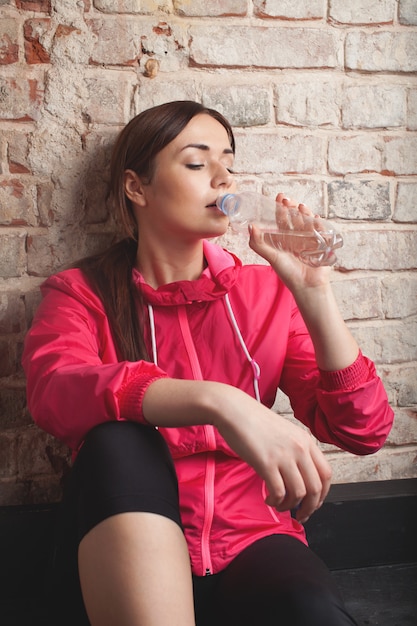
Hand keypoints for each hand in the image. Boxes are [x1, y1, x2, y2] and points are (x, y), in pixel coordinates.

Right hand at [213, 386, 331, 522]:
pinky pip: (279, 492)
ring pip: (299, 493)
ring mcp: (284, 455)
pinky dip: (276, 501)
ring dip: (290, 506)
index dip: (322, 494)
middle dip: (310, 507)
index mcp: (306, 440)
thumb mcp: (284, 431)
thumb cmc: (254, 420)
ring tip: (279, 505)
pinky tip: (268, 499)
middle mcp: (299, 448)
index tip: (314, 503)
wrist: (234, 410)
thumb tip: (298, 476)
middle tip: (300, 514)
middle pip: (316, 488)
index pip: (326, 474)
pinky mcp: (266, 463)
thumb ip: (295, 450)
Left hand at [248, 193, 331, 291]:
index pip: (281, 219)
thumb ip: (259, 244)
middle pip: (295, 217)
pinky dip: (319, 223)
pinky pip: (322, 230)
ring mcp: (309, 240)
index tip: (279, 197)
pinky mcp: (321, 244)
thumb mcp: (271, 257)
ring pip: (308, 221)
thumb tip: (251, 226)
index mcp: (284, 239)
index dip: (280, 208)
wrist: (307, 286)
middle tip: (288, 200)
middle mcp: (296, 237)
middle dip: (292, 207)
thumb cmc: (288, 272)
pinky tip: (316, 217)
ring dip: (305, 213)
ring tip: (301, 207)